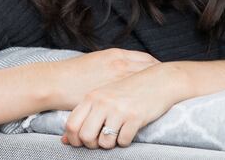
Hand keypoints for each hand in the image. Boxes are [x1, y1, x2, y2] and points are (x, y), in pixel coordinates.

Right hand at [50, 48, 160, 109]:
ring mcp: (116, 79)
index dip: (156, 66)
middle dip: (161, 76)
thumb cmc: (72, 74)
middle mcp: (119, 64)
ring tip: (163, 97)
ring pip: (144, 83)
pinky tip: (146, 109)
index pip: (145, 59)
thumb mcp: (95, 62)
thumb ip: (110, 65)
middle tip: (170, 84)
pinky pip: (132, 99)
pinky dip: (141, 103)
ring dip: (154, 89)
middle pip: (149, 69)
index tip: (164, 71)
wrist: (55, 82)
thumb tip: (120, 71)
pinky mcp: (110, 94)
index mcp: (115, 55)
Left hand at [61, 63, 182, 148]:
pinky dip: (126, 140)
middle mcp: (103, 102)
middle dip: (92, 145)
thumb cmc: (129, 89)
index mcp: (93, 96)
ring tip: (117, 134)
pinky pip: (124, 141)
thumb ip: (85, 115)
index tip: (82, 141)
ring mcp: (119, 110)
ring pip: (105, 142)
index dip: (74, 139)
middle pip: (85, 137)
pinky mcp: (135, 117)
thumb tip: (65, 140)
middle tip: (101, 140)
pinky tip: (129, 130)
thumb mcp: (104, 97)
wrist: (159, 80)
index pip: (72, 124)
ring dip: (110, 144)